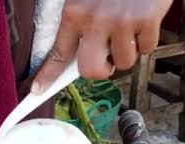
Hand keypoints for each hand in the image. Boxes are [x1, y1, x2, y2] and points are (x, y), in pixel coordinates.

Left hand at [32, 0, 172, 93]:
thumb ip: (77, 17)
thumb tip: (76, 52)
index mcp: (74, 12)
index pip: (58, 52)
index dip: (47, 75)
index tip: (37, 90)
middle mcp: (95, 20)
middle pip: (91, 70)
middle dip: (101, 69)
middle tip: (106, 56)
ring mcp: (122, 22)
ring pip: (124, 62)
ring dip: (127, 51)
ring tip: (128, 28)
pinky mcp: (147, 20)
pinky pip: (147, 49)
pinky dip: (146, 40)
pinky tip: (143, 20)